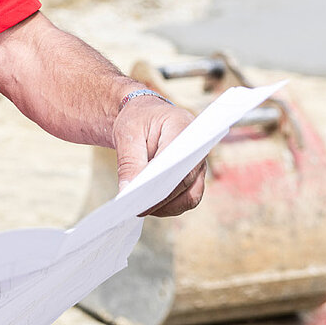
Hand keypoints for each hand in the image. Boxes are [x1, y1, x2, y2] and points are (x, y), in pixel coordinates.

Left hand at [112, 94, 205, 216]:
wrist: (146, 115)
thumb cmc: (138, 119)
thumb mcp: (127, 133)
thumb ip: (128, 161)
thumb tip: (127, 192)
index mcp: (183, 128)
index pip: (178, 161)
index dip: (163, 182)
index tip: (142, 196)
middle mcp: (198, 150)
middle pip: (185, 183)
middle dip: (160, 199)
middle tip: (135, 209)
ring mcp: (198, 166)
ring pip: (189, 197)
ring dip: (165, 206)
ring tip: (138, 208)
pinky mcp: (193, 179)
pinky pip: (184, 200)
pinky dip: (167, 206)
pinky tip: (146, 205)